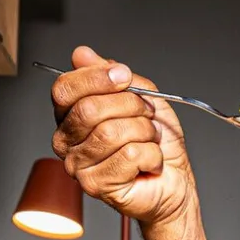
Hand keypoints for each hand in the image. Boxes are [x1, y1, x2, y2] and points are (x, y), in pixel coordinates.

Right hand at [51, 45, 195, 227]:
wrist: (174, 181)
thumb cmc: (155, 142)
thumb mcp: (140, 96)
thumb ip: (111, 75)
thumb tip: (81, 54)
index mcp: (70, 116)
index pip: (65, 89)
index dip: (96, 77)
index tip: (124, 76)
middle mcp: (66, 141)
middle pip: (88, 109)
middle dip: (129, 106)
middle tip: (147, 115)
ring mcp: (78, 165)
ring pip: (111, 133)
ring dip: (144, 132)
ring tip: (150, 140)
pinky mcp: (95, 185)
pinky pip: (129, 156)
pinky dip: (151, 155)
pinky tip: (149, 162)